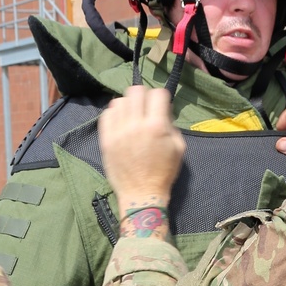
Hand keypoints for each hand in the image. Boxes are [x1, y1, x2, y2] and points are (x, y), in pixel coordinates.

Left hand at [99, 84, 184, 207]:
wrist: (141, 194)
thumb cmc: (163, 173)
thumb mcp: (179, 148)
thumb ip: (172, 125)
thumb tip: (162, 111)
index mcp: (157, 126)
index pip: (157, 94)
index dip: (161, 97)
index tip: (160, 106)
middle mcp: (136, 125)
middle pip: (136, 91)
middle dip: (144, 96)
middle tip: (145, 108)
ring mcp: (118, 132)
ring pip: (120, 101)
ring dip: (128, 104)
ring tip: (131, 115)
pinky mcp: (106, 139)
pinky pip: (106, 114)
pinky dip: (114, 114)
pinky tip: (120, 122)